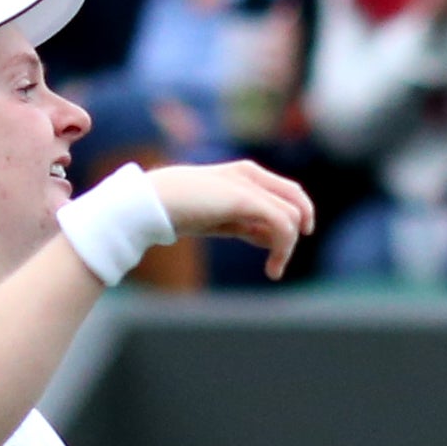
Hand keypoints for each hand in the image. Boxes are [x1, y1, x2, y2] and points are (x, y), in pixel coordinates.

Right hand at [142, 160, 314, 276]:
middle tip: (278, 264)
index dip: (292, 222)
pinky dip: (284, 248)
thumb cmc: (176, 210)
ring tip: (273, 272)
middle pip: (296, 200)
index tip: (278, 252)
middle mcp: (250, 174)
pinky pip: (283, 224)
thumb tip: (270, 239)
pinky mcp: (245, 199)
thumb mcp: (218, 218)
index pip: (286, 194)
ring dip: (287, 249)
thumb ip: (245, 224)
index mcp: (243, 173)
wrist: (149, 204)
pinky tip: (272, 268)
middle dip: (295, 234)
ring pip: (293, 216)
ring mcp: (249, 184)